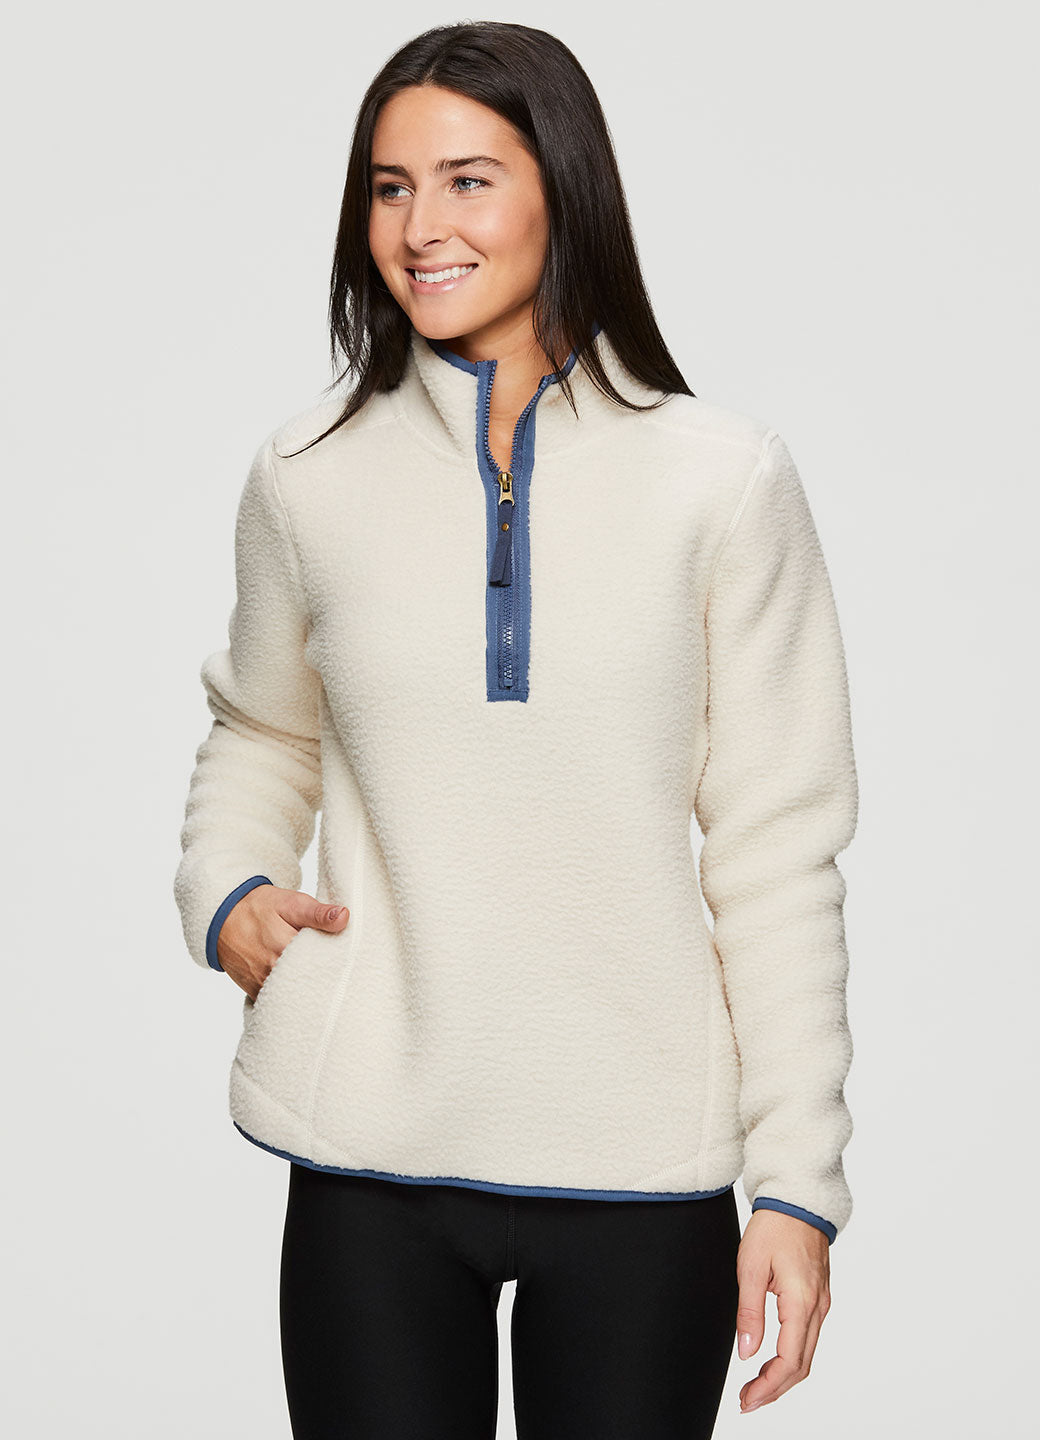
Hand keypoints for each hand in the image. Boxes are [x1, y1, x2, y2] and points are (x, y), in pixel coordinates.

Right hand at [216, 886, 349, 1000]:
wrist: (224, 917)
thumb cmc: (260, 908)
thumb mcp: (292, 903)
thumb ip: (318, 913)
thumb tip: (344, 917)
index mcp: (286, 947)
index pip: (323, 963)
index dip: (337, 962)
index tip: (347, 959)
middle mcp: (273, 971)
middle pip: (310, 983)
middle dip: (324, 978)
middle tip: (339, 972)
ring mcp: (263, 984)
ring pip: (295, 995)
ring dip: (309, 989)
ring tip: (322, 981)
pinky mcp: (256, 992)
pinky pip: (279, 1001)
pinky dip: (291, 995)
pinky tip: (303, 987)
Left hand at [735, 1208, 830, 1412]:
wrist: (797, 1198)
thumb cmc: (773, 1226)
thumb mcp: (750, 1267)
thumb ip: (749, 1313)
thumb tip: (747, 1353)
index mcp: (801, 1301)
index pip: (789, 1361)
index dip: (768, 1387)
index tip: (747, 1399)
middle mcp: (818, 1307)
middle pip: (801, 1366)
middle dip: (774, 1389)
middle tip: (747, 1401)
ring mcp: (822, 1302)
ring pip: (807, 1354)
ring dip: (783, 1376)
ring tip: (755, 1386)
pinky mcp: (818, 1297)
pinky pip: (808, 1338)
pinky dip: (791, 1357)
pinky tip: (773, 1360)